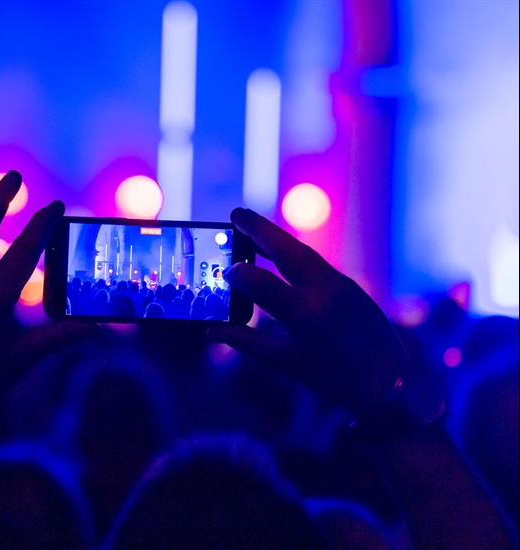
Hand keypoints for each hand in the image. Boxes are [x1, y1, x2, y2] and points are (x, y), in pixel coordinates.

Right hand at [210, 208, 407, 418]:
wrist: (391, 384)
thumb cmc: (335, 379)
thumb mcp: (286, 364)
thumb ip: (247, 343)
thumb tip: (213, 331)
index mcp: (305, 315)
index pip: (260, 282)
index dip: (237, 275)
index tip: (225, 274)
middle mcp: (324, 291)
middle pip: (286, 249)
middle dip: (258, 229)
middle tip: (235, 213)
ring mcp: (341, 284)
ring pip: (302, 250)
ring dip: (276, 236)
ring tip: (252, 224)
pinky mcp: (350, 285)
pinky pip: (315, 261)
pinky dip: (292, 252)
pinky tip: (279, 252)